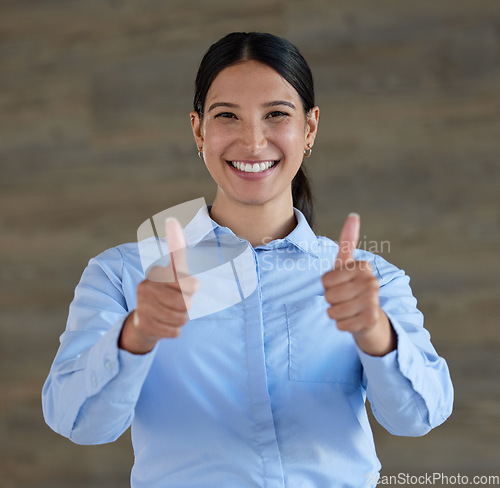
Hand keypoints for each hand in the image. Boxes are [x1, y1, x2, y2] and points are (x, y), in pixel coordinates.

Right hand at [119, 218, 199, 353]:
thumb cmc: (164, 291)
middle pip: (187, 300)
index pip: (185, 280)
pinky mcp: (145, 324)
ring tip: (170, 312)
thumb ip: (176, 248)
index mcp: (156, 273)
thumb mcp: (172, 270)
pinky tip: (164, 324)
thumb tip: (171, 220)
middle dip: (187, 304)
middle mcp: (146, 286)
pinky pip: (175, 330)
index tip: (183, 278)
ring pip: (182, 316)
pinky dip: (175, 330)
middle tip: (177, 301)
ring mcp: (143, 306)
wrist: (144, 320)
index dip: (191, 286)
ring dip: (182, 317)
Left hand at [321, 213, 395, 355]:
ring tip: (348, 309)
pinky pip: (340, 324)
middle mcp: (371, 282)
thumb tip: (353, 215)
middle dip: (331, 301)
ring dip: (336, 313)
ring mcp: (373, 301)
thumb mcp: (346, 265)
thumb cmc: (352, 287)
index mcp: (363, 266)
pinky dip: (342, 325)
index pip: (326, 279)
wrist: (370, 318)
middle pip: (329, 295)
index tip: (340, 284)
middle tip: (345, 299)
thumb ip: (348, 241)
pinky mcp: (370, 320)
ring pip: (333, 311)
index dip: (327, 285)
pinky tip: (353, 321)